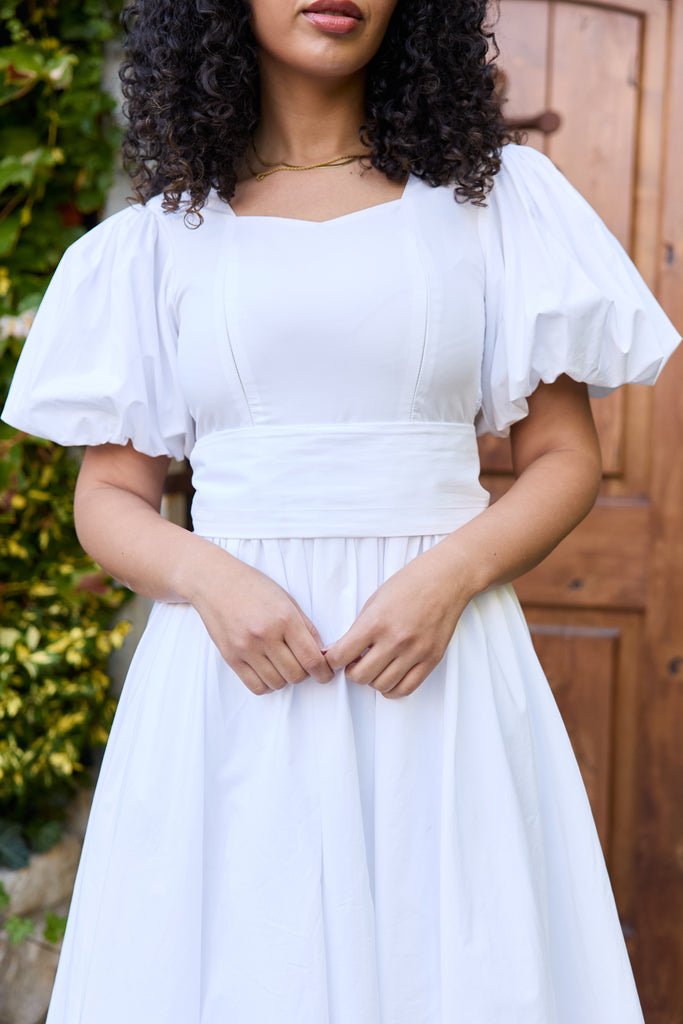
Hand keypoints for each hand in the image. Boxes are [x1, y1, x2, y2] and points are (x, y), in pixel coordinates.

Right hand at [189, 548, 333, 695]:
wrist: (215, 581)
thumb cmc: (253, 587)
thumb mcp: (287, 600)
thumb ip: (306, 628)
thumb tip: (321, 653)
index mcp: (284, 618)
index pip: (311, 659)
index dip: (324, 672)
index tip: (325, 674)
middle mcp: (265, 635)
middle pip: (296, 675)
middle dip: (305, 674)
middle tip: (303, 665)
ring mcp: (246, 648)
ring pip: (277, 683)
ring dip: (285, 679)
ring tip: (283, 664)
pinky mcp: (231, 657)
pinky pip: (256, 686)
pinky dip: (267, 685)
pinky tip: (268, 671)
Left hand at [324, 544, 472, 698]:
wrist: (446, 578)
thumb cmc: (409, 584)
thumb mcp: (374, 600)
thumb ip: (356, 628)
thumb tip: (335, 651)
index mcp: (376, 622)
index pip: (341, 656)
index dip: (333, 660)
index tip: (335, 657)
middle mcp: (395, 640)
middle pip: (360, 676)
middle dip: (351, 672)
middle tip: (355, 662)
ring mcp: (415, 651)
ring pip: (382, 685)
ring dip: (372, 680)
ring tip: (374, 666)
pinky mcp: (431, 659)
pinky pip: (406, 688)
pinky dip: (392, 689)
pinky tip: (389, 678)